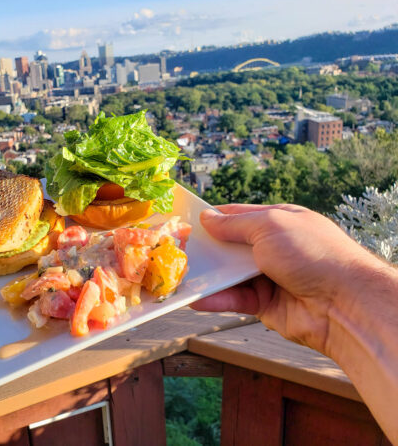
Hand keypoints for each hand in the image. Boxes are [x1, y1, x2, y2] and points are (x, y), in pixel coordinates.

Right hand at [191, 204, 384, 355]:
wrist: (344, 304)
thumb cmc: (312, 254)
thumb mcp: (270, 227)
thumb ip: (235, 224)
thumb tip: (208, 218)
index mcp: (278, 222)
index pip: (239, 215)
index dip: (214, 218)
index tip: (186, 222)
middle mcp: (272, 248)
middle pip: (231, 247)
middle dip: (207, 249)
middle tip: (176, 251)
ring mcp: (268, 277)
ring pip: (229, 275)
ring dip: (208, 276)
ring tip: (180, 276)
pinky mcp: (265, 304)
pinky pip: (235, 299)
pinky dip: (216, 299)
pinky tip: (197, 298)